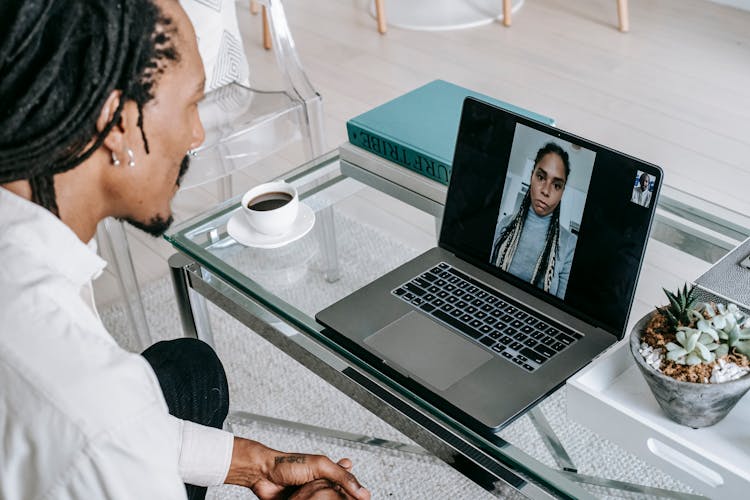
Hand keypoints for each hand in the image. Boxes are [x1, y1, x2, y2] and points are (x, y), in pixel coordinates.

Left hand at [225, 438, 369, 499]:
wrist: (262, 474)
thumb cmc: (287, 463)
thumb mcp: (320, 466)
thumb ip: (342, 476)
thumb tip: (362, 491)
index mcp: (328, 470)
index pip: (348, 483)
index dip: (356, 491)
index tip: (364, 498)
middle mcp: (320, 484)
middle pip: (339, 496)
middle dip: (344, 497)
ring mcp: (310, 496)